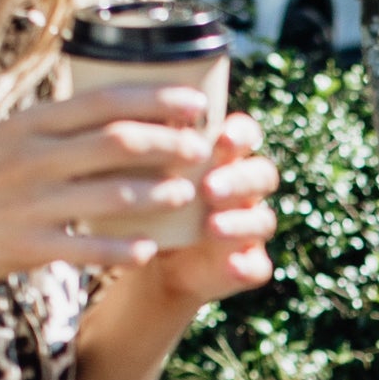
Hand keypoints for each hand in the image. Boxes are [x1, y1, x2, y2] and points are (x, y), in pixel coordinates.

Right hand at [0, 75, 214, 298]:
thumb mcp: (5, 140)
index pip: (104, 101)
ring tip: (188, 195)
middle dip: (169, 143)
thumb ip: (53, 128)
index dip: (157, 99)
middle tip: (203, 149)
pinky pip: (85, 247)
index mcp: (30, 124)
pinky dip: (120, 249)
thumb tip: (111, 112)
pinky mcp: (24, 246)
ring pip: (110, 193)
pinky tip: (149, 251)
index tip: (197, 102)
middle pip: (117, 141)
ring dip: (157, 194)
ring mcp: (29, 203)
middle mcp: (32, 157)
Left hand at [155, 108, 275, 311]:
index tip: (222, 138)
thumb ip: (143, 145)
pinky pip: (258, 267)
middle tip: (209, 188)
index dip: (241, 134)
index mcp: (223, 157)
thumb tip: (114, 112)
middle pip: (262, 175)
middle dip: (239, 180)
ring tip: (212, 227)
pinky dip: (247, 266)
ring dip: (242, 222)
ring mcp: (247, 228)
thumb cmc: (145, 195)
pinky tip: (232, 267)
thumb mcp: (141, 169)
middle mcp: (242, 189)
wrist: (145, 252)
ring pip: (264, 220)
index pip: (245, 134)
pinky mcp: (245, 264)